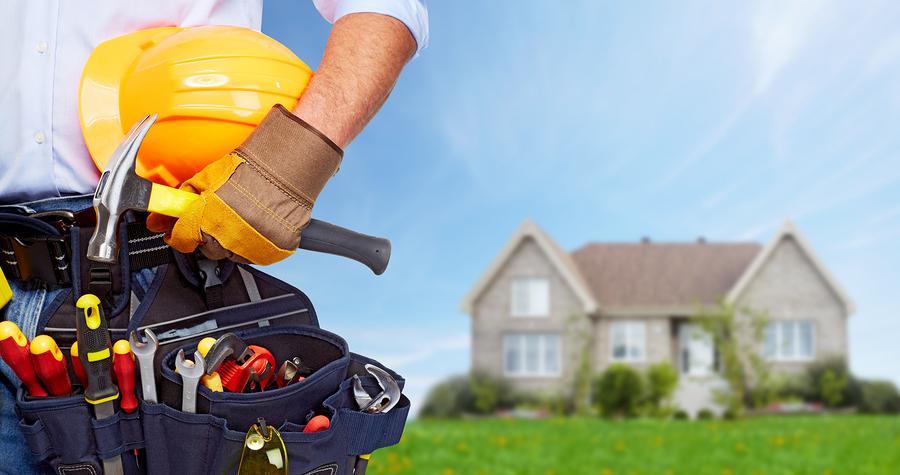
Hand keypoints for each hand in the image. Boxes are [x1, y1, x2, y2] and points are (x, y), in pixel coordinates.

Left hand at [147, 105, 341, 264]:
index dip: (179, 233)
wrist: (286, 170)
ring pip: (232, 255)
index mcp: (206, 220)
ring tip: (242, 218)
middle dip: (207, 236)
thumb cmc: (249, 170)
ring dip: (232, 241)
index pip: (181, 239)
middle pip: (207, 250)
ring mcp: (252, 247)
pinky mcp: (273, 251)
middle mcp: (227, 239)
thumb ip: (182, 200)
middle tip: (218, 218)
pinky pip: (257, 255)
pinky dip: (255, 244)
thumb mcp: (207, 178)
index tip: (180, 230)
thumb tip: (161, 215)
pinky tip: (257, 225)